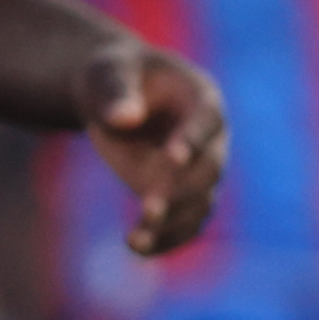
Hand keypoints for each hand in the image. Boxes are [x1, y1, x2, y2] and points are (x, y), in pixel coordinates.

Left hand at [78, 42, 227, 255]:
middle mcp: (209, 136)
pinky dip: (166, 239)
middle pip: (209, 168)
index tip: (174, 158)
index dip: (194, 139)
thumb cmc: (114, 74)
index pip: (207, 120)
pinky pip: (184, 222)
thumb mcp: (109, 73)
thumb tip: (125, 119)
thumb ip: (116, 92)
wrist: (115, 93)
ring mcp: (196, 167)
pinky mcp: (178, 192)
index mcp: (201, 97)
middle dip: (182, 190)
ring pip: (200, 202)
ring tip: (137, 239)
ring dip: (174, 223)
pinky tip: (136, 247)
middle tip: (148, 206)